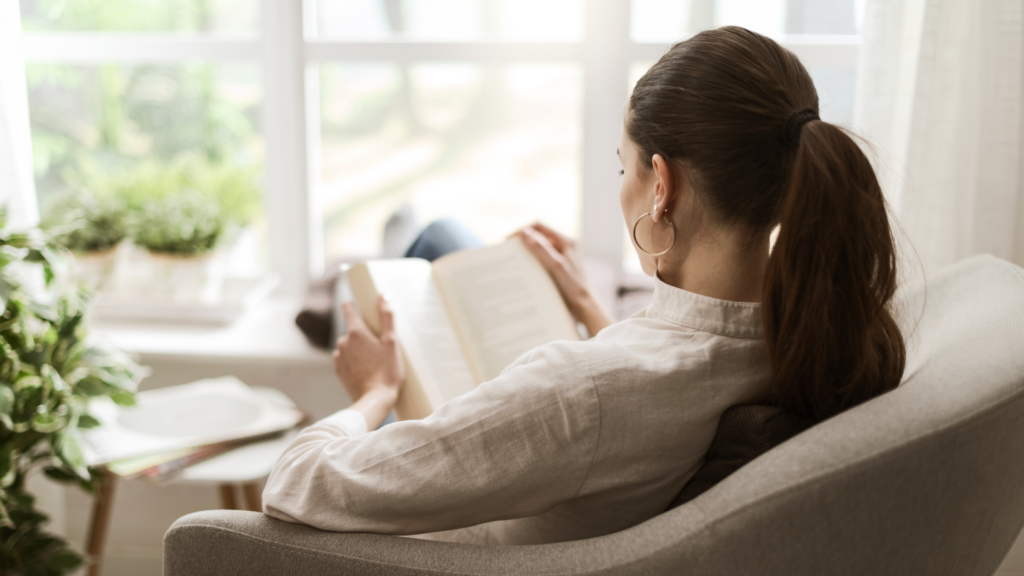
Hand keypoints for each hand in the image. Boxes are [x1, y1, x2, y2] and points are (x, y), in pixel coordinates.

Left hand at [333, 296, 404, 427]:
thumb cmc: (387, 371)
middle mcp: (343, 342)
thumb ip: (386, 317)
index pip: (348, 308)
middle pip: (353, 330)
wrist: (375, 400)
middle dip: (364, 335)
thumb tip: (382, 296)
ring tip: (375, 362)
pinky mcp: (338, 370)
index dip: (355, 306)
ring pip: (349, 345)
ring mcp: (339, 356)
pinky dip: (355, 361)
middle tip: (379, 348)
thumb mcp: (392, 342)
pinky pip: (346, 359)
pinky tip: (367, 370)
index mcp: (356, 332)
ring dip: (359, 349)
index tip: (364, 310)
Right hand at [512, 223, 612, 335]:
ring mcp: (562, 254)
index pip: (540, 226)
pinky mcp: (559, 265)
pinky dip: (532, 260)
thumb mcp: (556, 266)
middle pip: (539, 235)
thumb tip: (525, 234)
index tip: (509, 239)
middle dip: (523, 240)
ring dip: (527, 250)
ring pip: (540, 247)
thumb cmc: (575, 286)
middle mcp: (565, 245)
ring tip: (514, 258)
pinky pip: (543, 257)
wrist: (585, 305)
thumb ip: (542, 249)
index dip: (523, 230)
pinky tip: (524, 268)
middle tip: (509, 249)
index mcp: (567, 240)